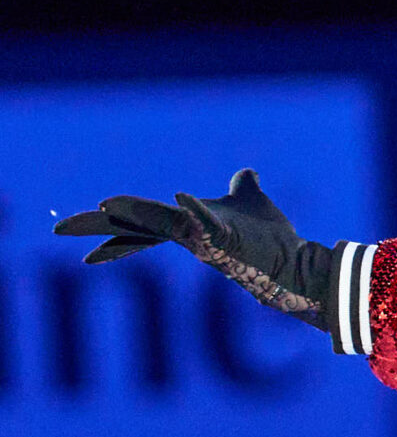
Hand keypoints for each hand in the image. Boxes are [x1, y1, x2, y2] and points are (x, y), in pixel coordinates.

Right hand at [55, 167, 338, 330]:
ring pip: (162, 224)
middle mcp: (189, 236)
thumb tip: (247, 173)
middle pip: (135, 228)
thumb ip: (243, 186)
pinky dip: (194, 211)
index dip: (111, 229)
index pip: (141, 226)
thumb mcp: (251, 200)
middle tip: (61, 230)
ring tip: (105, 203)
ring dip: (136, 212)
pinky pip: (206, 224)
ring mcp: (204, 241)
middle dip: (98, 228)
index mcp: (187, 226)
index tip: (82, 237)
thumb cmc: (271, 238)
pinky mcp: (226, 242)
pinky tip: (182, 197)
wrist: (296, 262)